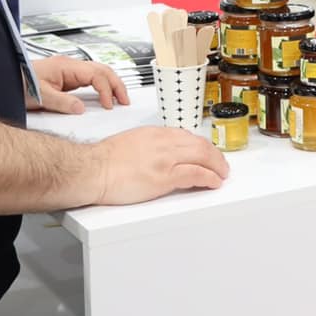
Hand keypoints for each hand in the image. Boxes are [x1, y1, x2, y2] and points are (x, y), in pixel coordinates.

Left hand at [28, 56, 127, 113]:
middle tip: (125, 101)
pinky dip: (101, 87)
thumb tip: (81, 108)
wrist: (4, 79)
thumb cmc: (19, 83)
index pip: (96, 75)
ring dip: (111, 84)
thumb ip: (62, 102)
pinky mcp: (66, 77)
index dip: (106, 90)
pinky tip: (103, 97)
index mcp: (66, 66)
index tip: (108, 105)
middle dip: (117, 84)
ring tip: (119, 99)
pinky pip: (90, 79)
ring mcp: (68, 70)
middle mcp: (70, 65)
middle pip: (103, 70)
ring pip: (98, 73)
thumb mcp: (40, 96)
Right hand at [88, 127, 228, 205]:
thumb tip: (162, 153)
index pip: (187, 136)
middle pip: (200, 145)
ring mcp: (165, 159)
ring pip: (203, 156)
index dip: (202, 146)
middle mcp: (164, 143)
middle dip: (215, 155)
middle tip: (221, 165)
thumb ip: (150, 144)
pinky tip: (214, 182)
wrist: (93, 169)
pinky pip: (196, 174)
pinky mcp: (164, 177)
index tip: (206, 153)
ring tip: (222, 174)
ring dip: (217, 166)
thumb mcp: (132, 141)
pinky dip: (209, 177)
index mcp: (155, 133)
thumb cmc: (105, 160)